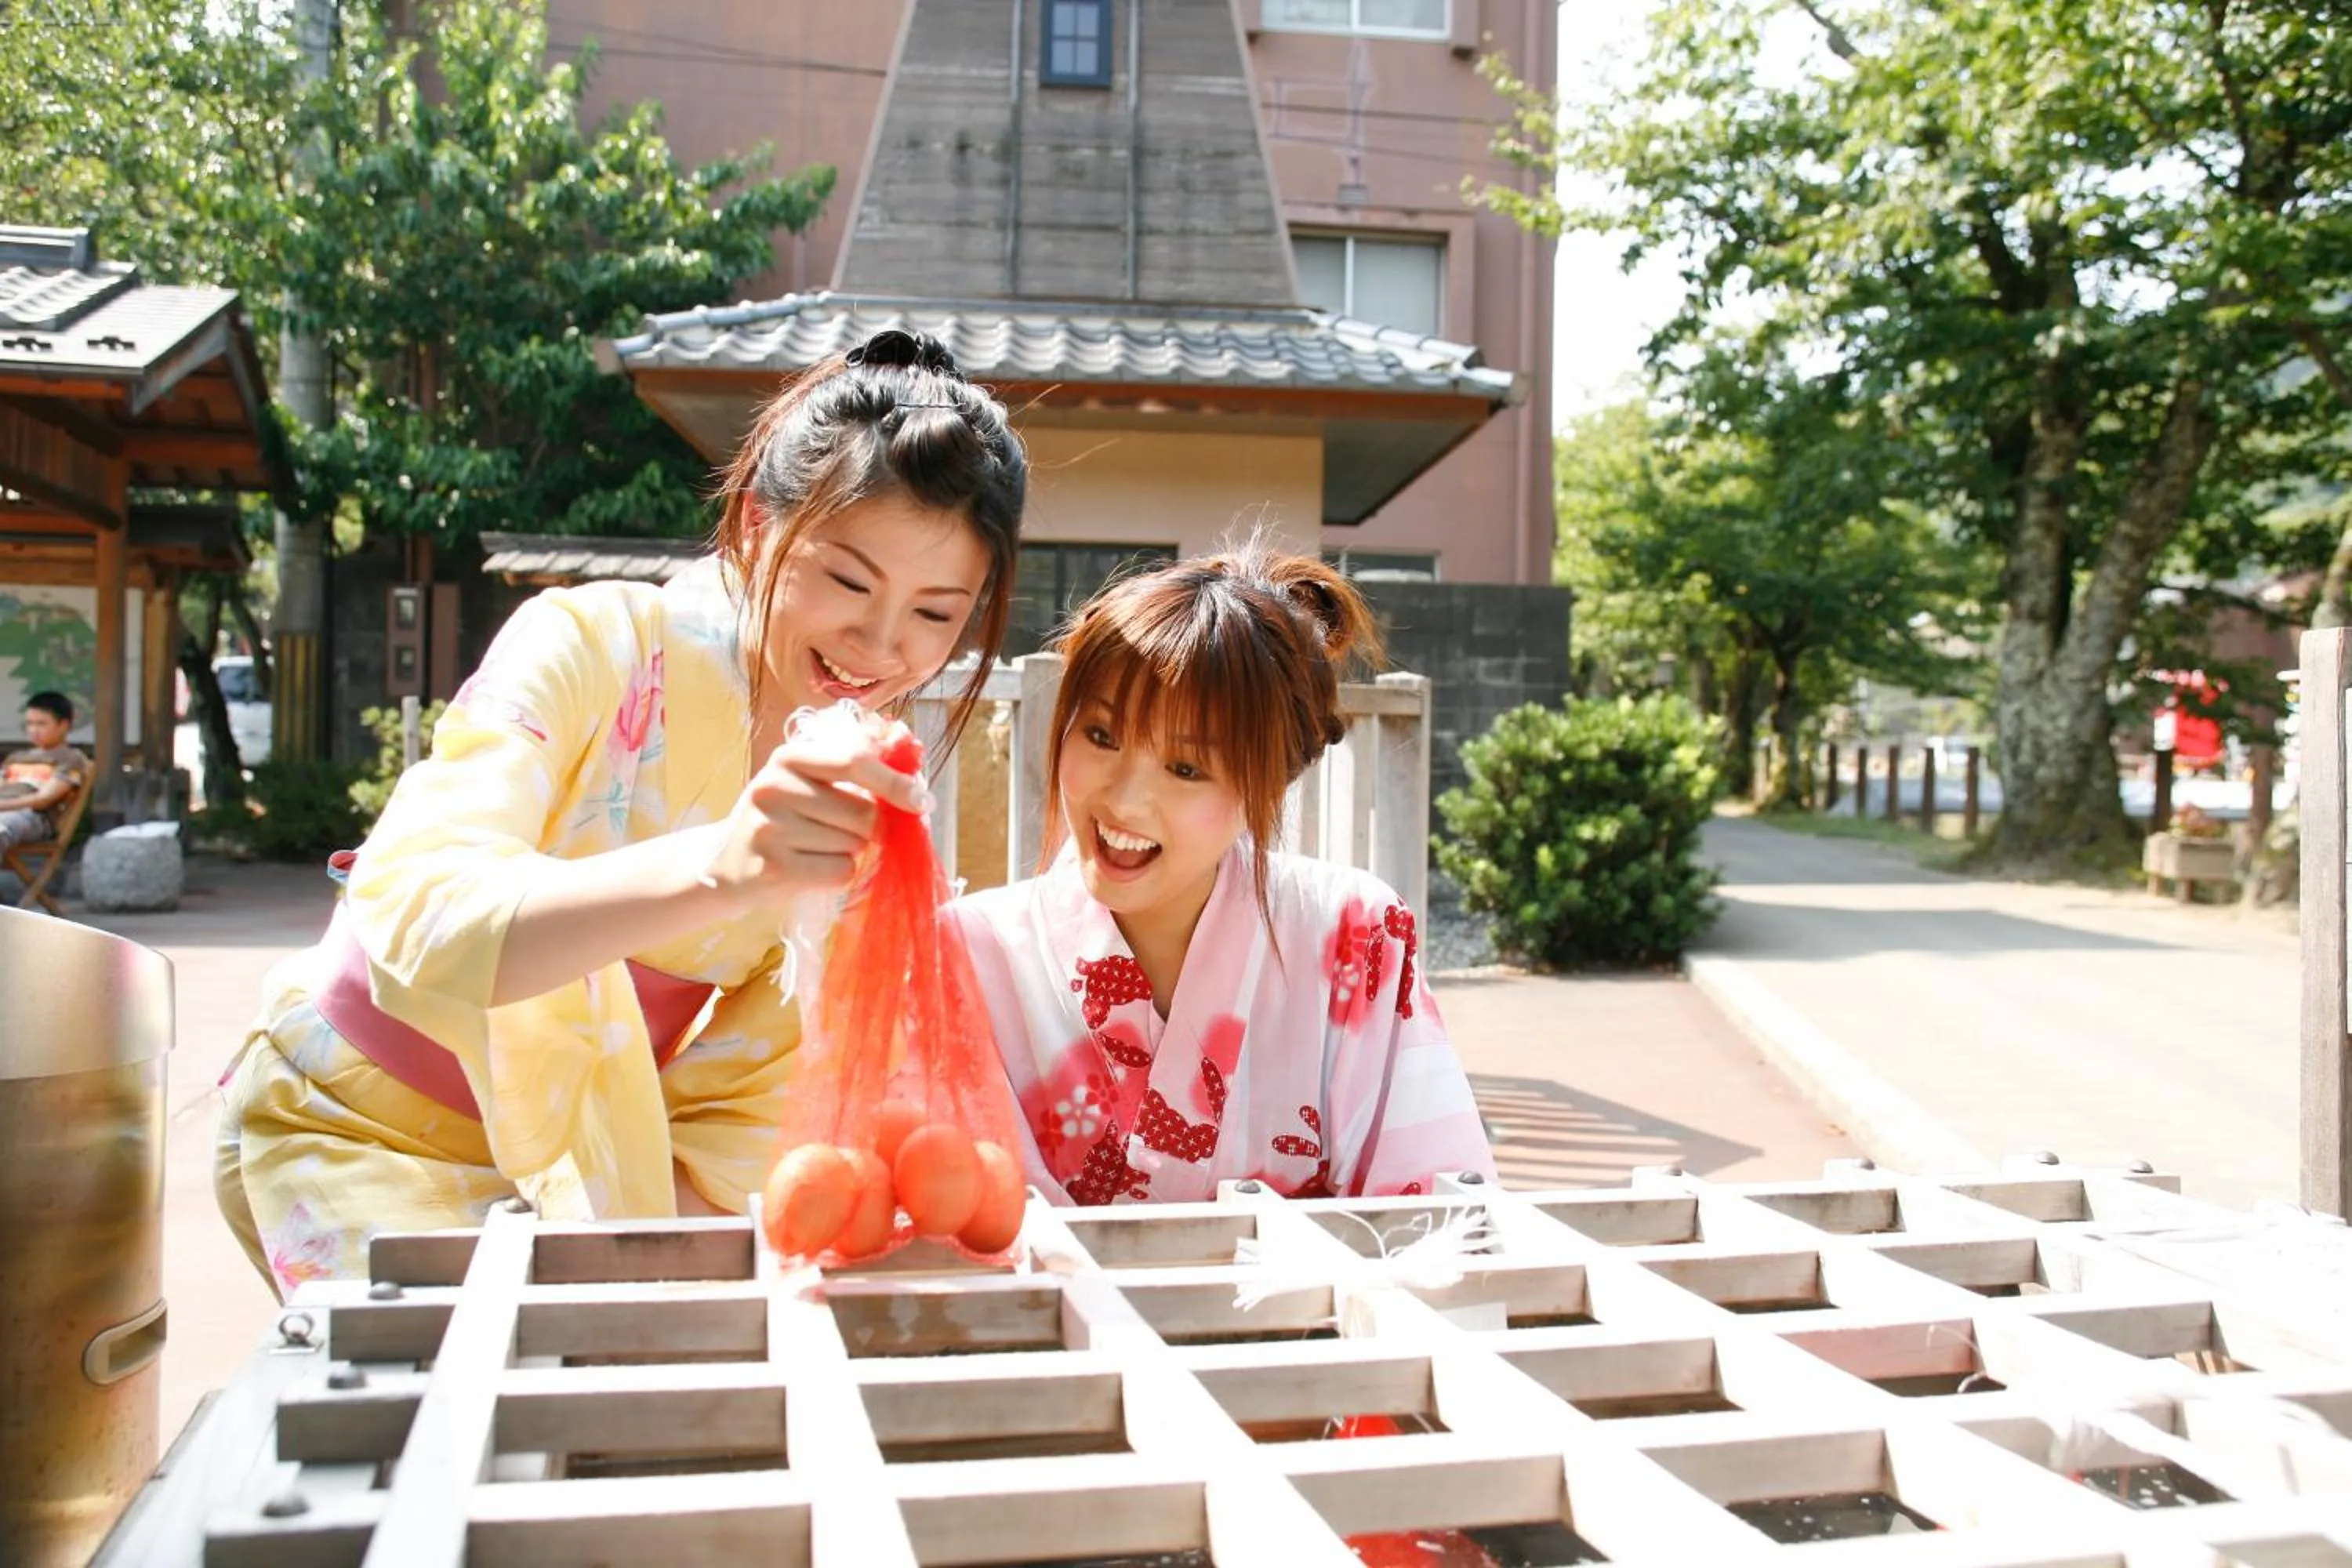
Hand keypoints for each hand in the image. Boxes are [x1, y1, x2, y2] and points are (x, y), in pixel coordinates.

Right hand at [700, 726, 926, 908]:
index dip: (895, 782)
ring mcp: (770, 828)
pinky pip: (840, 871)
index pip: (855, 761)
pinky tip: (810, 867)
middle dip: (869, 828)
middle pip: (862, 813)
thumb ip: (859, 767)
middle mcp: (775, 786)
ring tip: (815, 847)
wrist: (730, 864)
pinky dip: (838, 873)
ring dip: (850, 851)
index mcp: (789, 756)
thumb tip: (914, 752)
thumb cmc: (786, 819)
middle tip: (840, 830)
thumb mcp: (811, 782)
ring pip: (854, 845)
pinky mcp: (773, 867)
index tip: (923, 800)